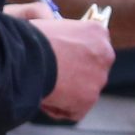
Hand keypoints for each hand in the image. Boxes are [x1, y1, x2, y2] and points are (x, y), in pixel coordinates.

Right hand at [9, 1, 112, 122]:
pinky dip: (60, 109)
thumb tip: (65, 43)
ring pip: (84, 91)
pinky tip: (45, 99)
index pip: (93, 48)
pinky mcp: (89, 98)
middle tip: (52, 76)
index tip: (61, 60)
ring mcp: (99, 77)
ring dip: (67, 93)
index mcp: (98, 31)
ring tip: (45, 87)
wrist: (29, 56)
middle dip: (75, 76)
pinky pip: (76, 110)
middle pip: (92, 70)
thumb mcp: (54, 24)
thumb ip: (68, 35)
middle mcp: (106, 53)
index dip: (76, 56)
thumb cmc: (33, 38)